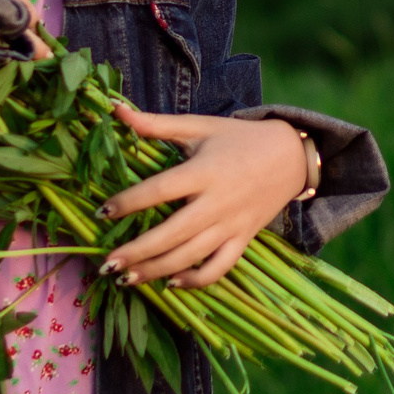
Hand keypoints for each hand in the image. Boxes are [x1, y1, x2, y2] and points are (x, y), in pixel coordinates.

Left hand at [98, 109, 310, 288]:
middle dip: (136, 251)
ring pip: (190, 256)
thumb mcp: (200, 127)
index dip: (129, 202)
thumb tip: (115, 110)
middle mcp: (217, 202)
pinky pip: (218, 268)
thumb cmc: (239, 138)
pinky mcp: (243, 240)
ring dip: (155, 271)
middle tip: (104, 263)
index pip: (160, 190)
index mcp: (204, 171)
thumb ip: (156, 124)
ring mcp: (231, 225)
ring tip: (125, 278)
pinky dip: (195, 280)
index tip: (102, 212)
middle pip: (172, 233)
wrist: (291, 156)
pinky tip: (170, 283)